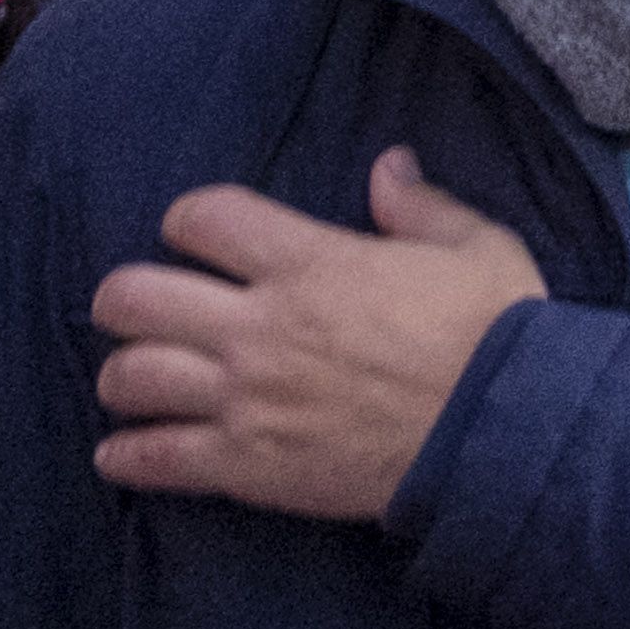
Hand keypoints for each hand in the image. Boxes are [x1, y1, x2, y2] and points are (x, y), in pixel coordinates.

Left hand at [87, 150, 542, 526]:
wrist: (503, 431)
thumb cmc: (494, 332)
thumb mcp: (478, 246)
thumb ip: (421, 205)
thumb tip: (389, 165)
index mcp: (310, 262)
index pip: (202, 217)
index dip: (190, 220)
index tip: (202, 236)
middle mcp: (258, 326)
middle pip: (132, 297)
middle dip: (127, 299)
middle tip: (149, 310)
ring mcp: (243, 398)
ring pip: (128, 377)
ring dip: (127, 376)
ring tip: (145, 381)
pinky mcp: (243, 463)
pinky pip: (151, 458)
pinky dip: (127, 455)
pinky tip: (127, 451)